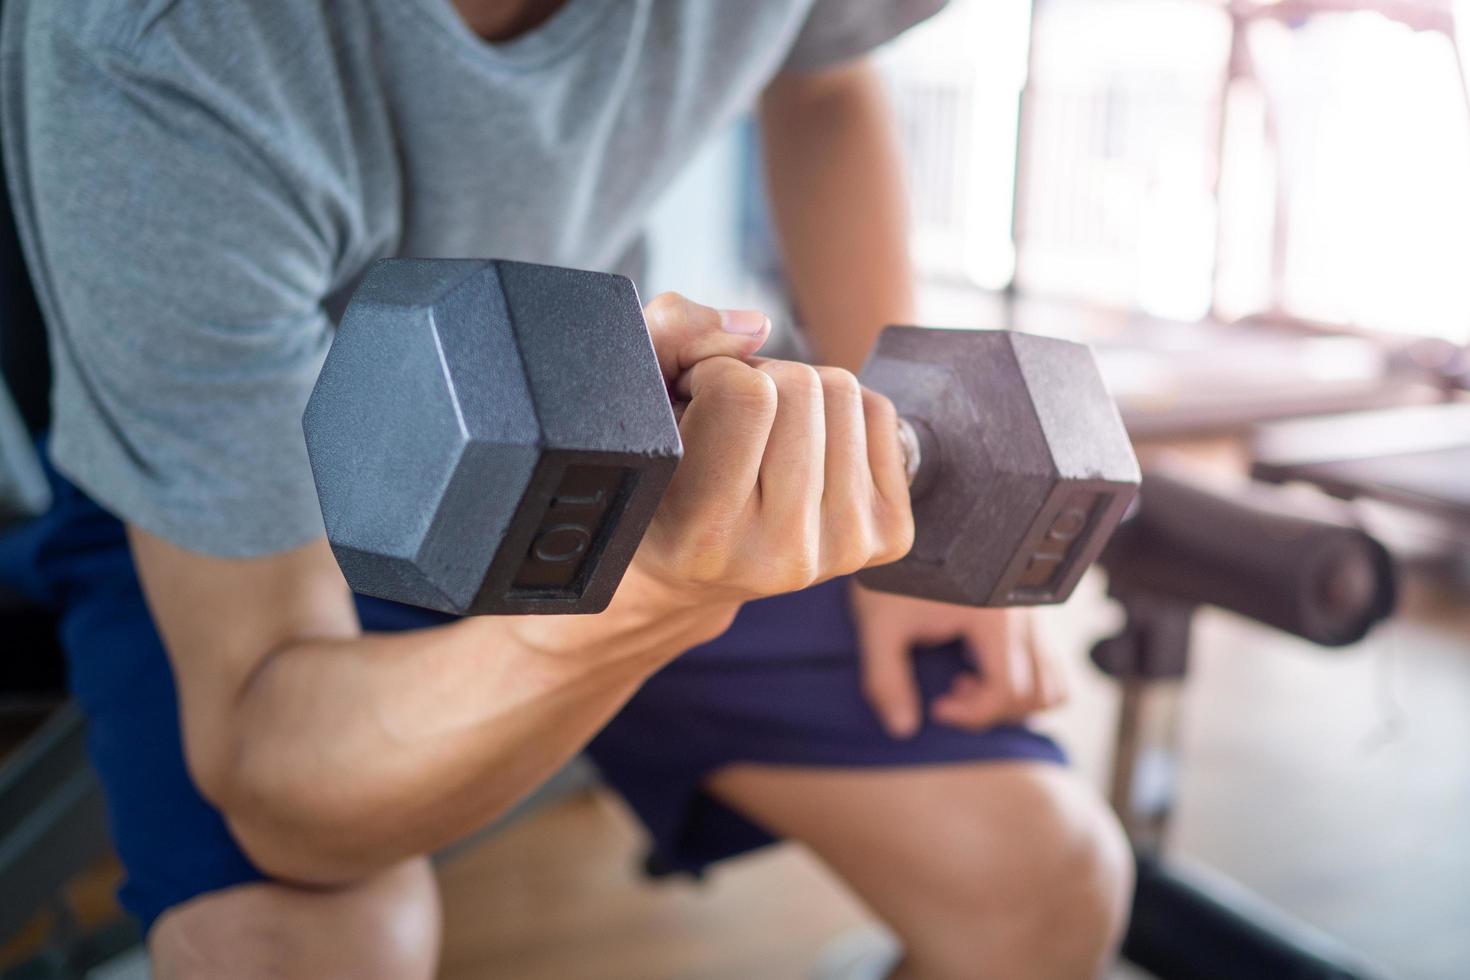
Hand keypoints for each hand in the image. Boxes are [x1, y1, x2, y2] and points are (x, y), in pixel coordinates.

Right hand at [628, 293, 914, 614]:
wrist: (689, 567)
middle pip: (802, 385)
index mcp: (703, 536)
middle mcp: (779, 556)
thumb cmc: (655, 474)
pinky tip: (799, 448)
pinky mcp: (886, 534)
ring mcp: (842, 548)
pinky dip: (835, 411)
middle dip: (757, 379)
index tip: (689, 401)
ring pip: (843, 391)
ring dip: (796, 392)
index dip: (711, 372)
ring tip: (758, 435)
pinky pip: (879, 412)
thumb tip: (757, 326)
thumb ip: (668, 337)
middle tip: (724, 420)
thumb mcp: (631, 402)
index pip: (746, 394)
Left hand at [850, 583, 1067, 738]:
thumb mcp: (880, 625)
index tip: (938, 706)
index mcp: (995, 618)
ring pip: (1055, 678)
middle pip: (1039, 693)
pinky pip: (1049, 657)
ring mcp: (1033, 610)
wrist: (913, 508)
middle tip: (951, 693)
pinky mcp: (1029, 606)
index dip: (973, 715)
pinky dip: (1025, 676)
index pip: (1010, 692)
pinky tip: (981, 661)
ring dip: (1016, 697)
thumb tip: (903, 729)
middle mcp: (1026, 614)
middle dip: (994, 709)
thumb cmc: (895, 565)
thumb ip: (887, 680)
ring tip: (970, 678)